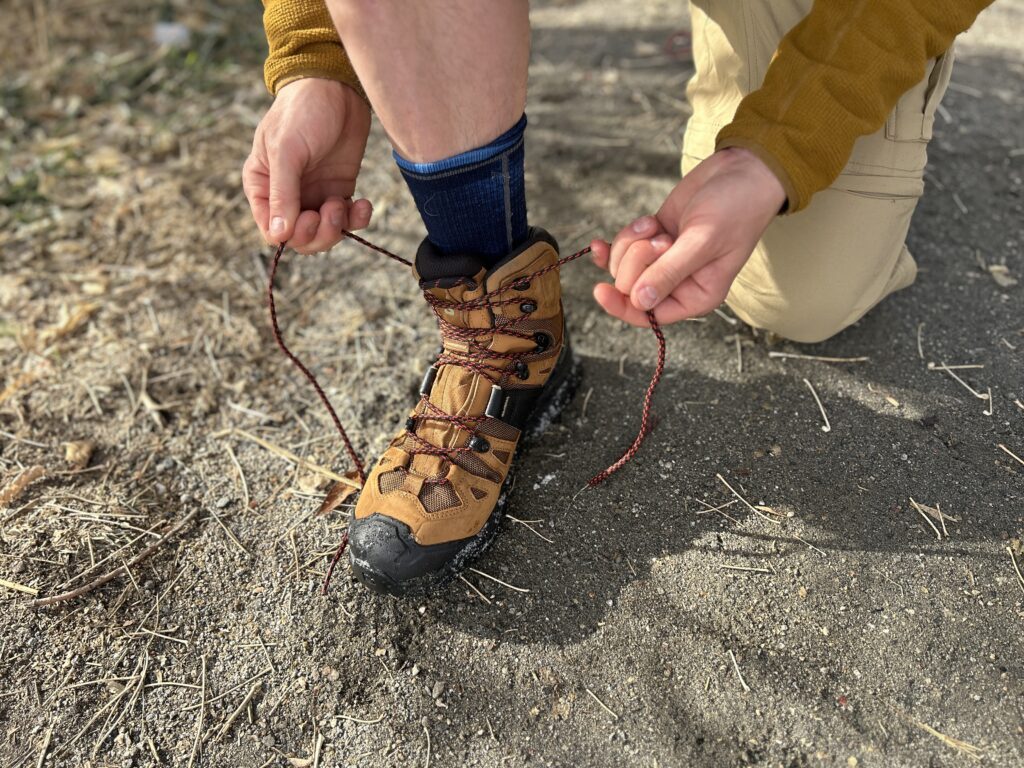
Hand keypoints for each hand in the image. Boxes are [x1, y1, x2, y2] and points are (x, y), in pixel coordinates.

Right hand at [243, 78, 372, 252]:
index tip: (309, 218)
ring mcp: (314, 194)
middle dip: (318, 234)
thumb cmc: (302, 112)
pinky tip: (363, 204)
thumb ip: (282, 193)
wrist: (337, 87)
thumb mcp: (287, 151)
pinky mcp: (339, 190)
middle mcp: (287, 195)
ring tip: (345, 203)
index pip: (271, 230)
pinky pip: (347, 220)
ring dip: (337, 227)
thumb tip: (279, 235)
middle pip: (299, 238)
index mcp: (262, 185)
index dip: (291, 234)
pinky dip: (356, 219)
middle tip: (332, 211)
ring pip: (324, 234)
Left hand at [590, 147, 785, 325]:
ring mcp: (663, 261)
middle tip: (664, 239)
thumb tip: (640, 301)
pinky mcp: (653, 239)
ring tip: (658, 228)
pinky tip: (646, 221)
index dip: (623, 306)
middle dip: (638, 259)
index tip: (601, 290)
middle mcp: (678, 284)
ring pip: (622, 265)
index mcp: (697, 296)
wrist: (742, 172)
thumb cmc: (736, 208)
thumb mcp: (704, 241)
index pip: (650, 315)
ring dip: (633, 242)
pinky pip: (623, 246)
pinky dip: (629, 233)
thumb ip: (670, 272)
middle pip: (631, 287)